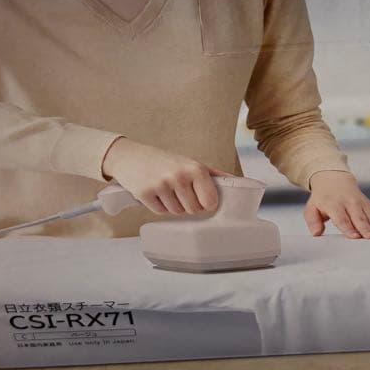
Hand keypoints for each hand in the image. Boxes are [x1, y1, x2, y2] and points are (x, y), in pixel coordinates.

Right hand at [102, 138, 223, 215]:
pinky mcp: (145, 194)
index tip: (199, 196)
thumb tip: (238, 182)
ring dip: (173, 205)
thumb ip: (214, 174)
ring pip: (177, 212)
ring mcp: (161, 185)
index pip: (210, 202)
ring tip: (165, 189)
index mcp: (195, 168)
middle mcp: (179, 176)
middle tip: (179, 190)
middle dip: (188, 205)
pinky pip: (161, 212)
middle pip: (194, 210)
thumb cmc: (164, 161)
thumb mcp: (190, 162)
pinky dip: (159, 206)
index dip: (205, 203)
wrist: (130, 156)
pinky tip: (155, 192)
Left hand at [304, 170, 369, 238]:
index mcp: (333, 204)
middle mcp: (348, 202)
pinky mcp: (367, 203)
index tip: (354, 236)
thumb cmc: (322, 199)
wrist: (334, 180)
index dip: (348, 227)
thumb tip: (316, 233)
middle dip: (365, 227)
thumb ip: (312, 221)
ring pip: (369, 214)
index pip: (341, 217)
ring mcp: (359, 201)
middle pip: (358, 216)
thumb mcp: (312, 208)